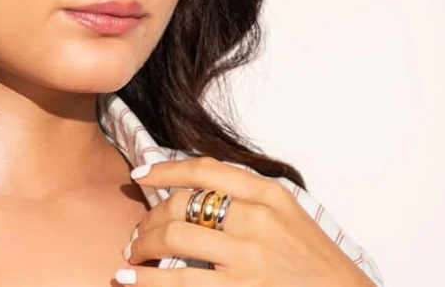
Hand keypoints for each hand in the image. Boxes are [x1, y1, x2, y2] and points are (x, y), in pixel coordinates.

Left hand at [117, 157, 374, 285]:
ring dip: (142, 245)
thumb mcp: (291, 219)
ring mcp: (248, 256)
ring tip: (131, 255)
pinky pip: (179, 281)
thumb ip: (250, 201)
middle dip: (149, 218)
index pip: (204, 170)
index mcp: (270, 195)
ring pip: (173, 238)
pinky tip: (128, 279)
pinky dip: (146, 279)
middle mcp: (257, 219)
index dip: (164, 169)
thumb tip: (195, 192)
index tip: (140, 174)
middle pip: (182, 204)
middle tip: (137, 233)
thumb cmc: (316, 267)